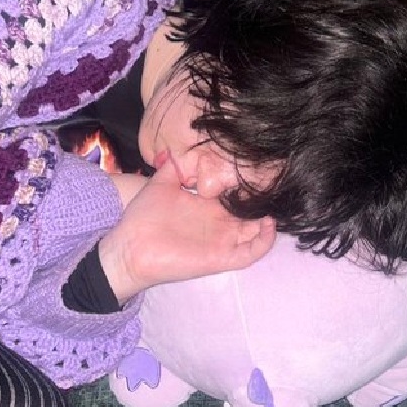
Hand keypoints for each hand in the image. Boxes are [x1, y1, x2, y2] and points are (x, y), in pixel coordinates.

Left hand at [98, 161, 275, 304]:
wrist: (128, 247)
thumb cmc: (142, 218)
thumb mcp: (160, 184)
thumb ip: (174, 167)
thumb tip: (180, 148)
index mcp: (208, 208)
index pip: (237, 198)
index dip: (250, 187)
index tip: (263, 170)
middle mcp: (219, 225)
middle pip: (253, 215)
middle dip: (266, 203)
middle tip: (278, 187)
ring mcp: (222, 242)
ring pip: (257, 233)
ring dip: (270, 220)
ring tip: (277, 203)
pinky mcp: (221, 258)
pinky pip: (251, 252)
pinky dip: (264, 240)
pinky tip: (268, 222)